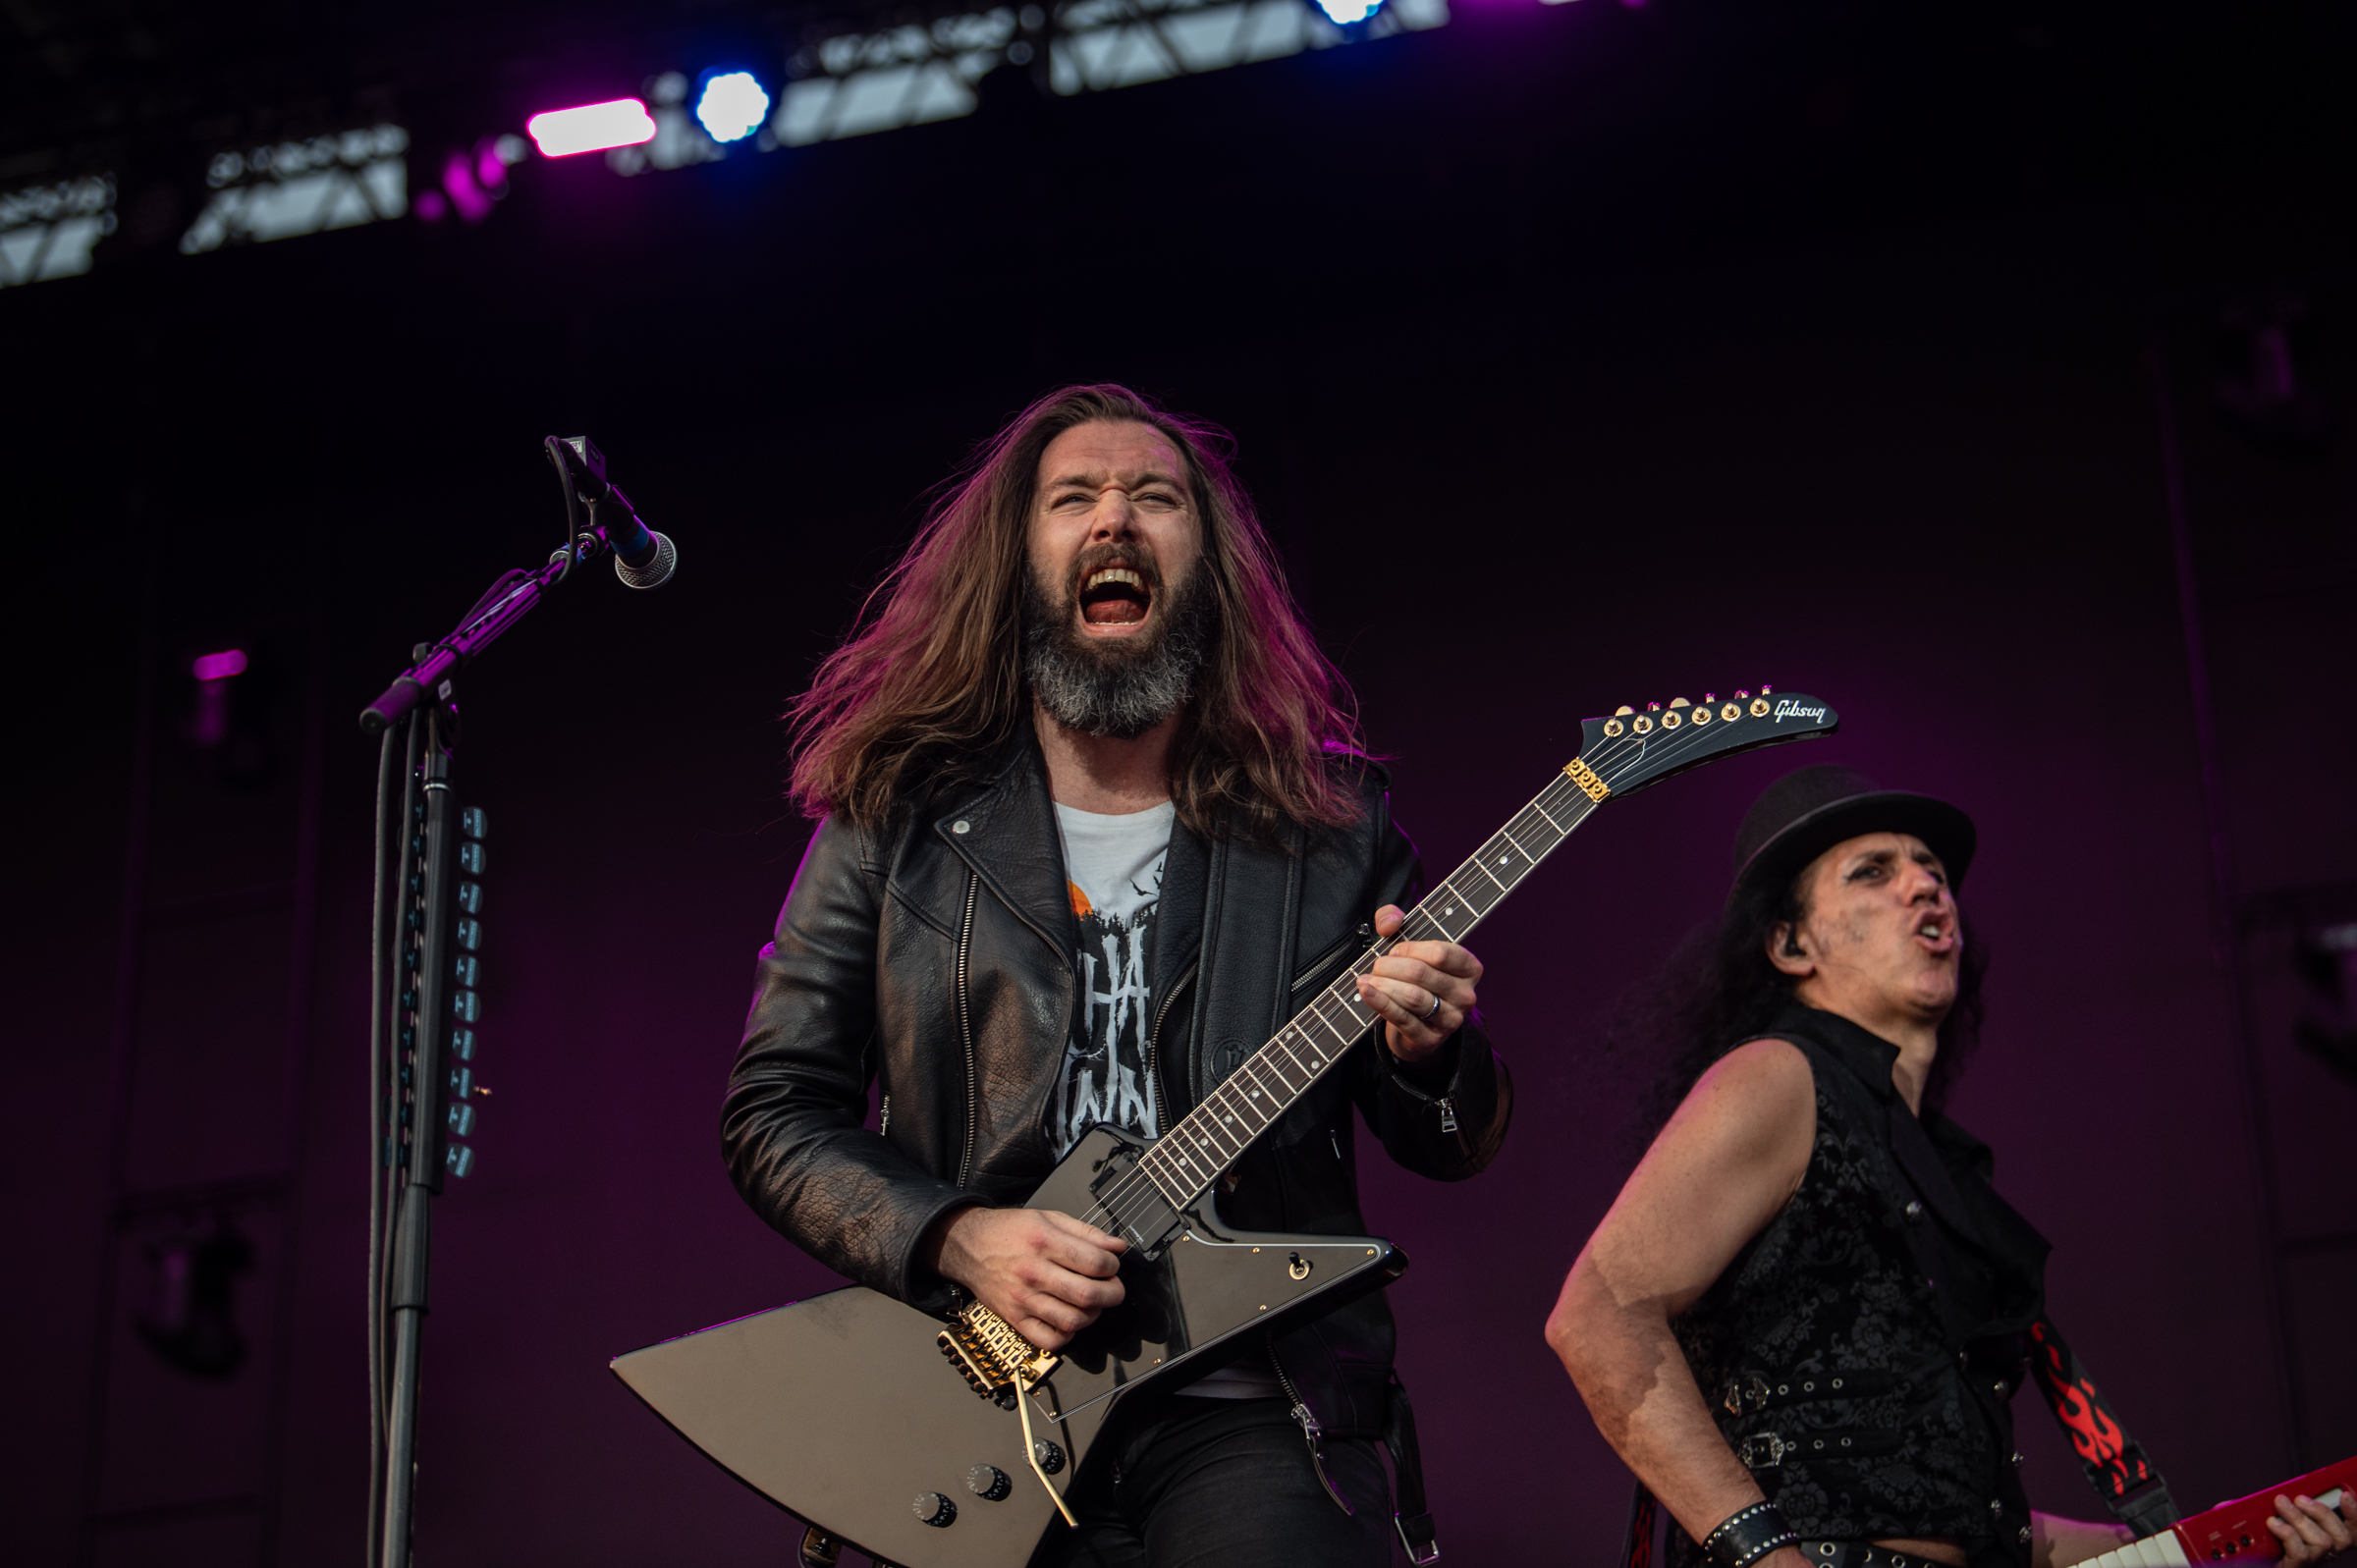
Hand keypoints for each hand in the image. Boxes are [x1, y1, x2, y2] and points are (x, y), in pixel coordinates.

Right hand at [922, 1206, 1125, 1350]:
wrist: (968, 1246)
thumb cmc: (1009, 1231)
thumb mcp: (1049, 1217)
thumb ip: (1086, 1232)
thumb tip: (1117, 1247)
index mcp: (1044, 1242)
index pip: (1095, 1262)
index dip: (1113, 1267)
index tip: (1112, 1266)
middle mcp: (1034, 1272)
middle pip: (1087, 1295)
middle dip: (1112, 1294)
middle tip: (1113, 1289)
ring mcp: (1023, 1298)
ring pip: (1072, 1320)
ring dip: (1092, 1315)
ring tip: (1091, 1303)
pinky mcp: (1015, 1318)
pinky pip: (1049, 1340)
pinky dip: (1067, 1336)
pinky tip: (1069, 1320)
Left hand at [1355, 902, 1481, 1063]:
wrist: (1415, 1027)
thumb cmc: (1415, 979)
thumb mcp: (1409, 944)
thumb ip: (1395, 919)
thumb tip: (1389, 923)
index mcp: (1470, 968)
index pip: (1441, 953)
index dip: (1411, 948)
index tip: (1394, 949)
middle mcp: (1466, 996)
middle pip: (1421, 974)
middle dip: (1390, 966)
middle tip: (1376, 966)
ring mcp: (1450, 1020)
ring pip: (1412, 996)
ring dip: (1383, 984)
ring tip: (1366, 979)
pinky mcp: (1429, 1038)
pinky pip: (1401, 1017)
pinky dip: (1379, 1001)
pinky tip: (1365, 991)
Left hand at [2267, 1491, 2355, 1564]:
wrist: (2256, 1561)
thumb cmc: (2270, 1538)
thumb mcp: (2286, 1517)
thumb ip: (2298, 1506)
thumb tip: (2297, 1490)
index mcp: (2328, 1538)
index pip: (2353, 1531)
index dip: (2354, 1515)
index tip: (2345, 1496)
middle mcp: (2326, 1553)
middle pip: (2343, 1537)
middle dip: (2323, 1512)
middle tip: (2300, 1499)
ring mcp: (2313, 1561)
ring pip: (2322, 1542)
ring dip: (2300, 1519)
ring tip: (2281, 1505)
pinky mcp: (2296, 1567)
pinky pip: (2300, 1553)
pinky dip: (2287, 1533)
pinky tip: (2273, 1523)